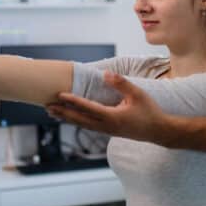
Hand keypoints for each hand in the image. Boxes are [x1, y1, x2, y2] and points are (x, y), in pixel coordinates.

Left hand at [46, 70, 174, 143]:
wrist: (159, 131)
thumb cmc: (150, 112)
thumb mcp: (138, 94)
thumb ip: (121, 83)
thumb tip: (106, 74)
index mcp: (112, 117)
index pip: (88, 108)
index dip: (73, 101)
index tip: (60, 95)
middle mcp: (106, 126)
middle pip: (79, 119)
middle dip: (63, 112)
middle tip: (46, 106)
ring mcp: (107, 131)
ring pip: (82, 124)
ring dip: (67, 117)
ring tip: (52, 112)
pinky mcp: (109, 131)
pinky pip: (88, 126)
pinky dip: (77, 120)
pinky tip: (71, 117)